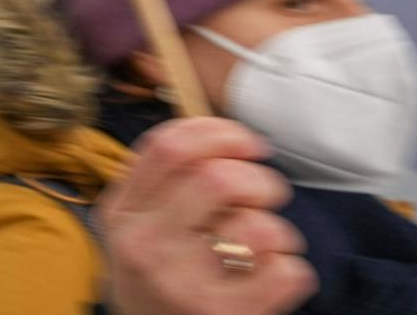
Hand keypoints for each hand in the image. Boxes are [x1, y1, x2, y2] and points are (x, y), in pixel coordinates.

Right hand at [100, 118, 315, 314]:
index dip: (218, 132)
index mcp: (123, 214)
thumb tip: (224, 137)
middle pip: (217, 178)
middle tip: (266, 195)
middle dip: (259, 179)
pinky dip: (292, 269)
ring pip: (256, 226)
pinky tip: (271, 277)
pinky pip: (285, 272)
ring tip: (267, 246)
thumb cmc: (159, 279)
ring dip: (279, 230)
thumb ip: (164, 184)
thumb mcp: (138, 229)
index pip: (168, 147)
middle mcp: (146, 247)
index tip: (246, 143)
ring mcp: (183, 285)